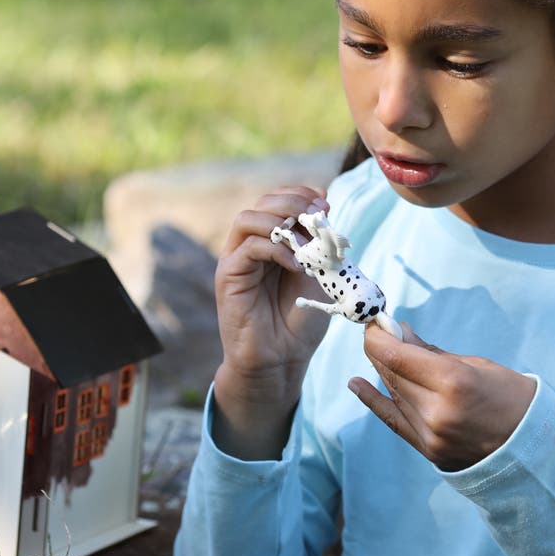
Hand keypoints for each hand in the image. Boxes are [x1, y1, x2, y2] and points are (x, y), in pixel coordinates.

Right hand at [215, 186, 334, 391]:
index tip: (325, 204)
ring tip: (305, 238)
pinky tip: (296, 265)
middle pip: (263, 202)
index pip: (278, 201)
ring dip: (280, 219)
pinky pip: (248, 246)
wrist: (281, 360)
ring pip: (248, 218)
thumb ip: (318, 242)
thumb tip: (324, 204)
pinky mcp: (229, 276)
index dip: (301, 195)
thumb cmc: (300, 322)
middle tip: (318, 214)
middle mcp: (250, 246)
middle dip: (294, 201)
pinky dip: (275, 249)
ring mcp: (237, 259)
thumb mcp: (318, 274)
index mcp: (272, 242)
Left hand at [348, 323, 536, 470]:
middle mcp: (436, 409)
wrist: (533, 448)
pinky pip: (393, 420)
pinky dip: (373, 400)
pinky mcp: (428, 450)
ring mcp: (430, 434)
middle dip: (379, 348)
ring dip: (383, 370)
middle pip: (391, 373)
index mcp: (453, 381)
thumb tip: (400, 333)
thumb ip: (433, 353)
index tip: (373, 322)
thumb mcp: (477, 365)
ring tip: (380, 351)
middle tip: (375, 331)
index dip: (378, 336)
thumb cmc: (513, 397)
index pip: (397, 355)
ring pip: (392, 393)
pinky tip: (356, 384)